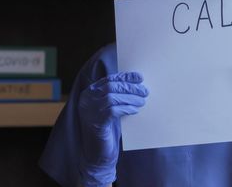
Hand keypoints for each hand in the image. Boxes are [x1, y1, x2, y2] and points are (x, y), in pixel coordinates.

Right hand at [77, 72, 148, 186]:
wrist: (98, 155)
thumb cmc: (107, 129)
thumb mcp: (110, 109)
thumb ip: (117, 96)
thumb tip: (137, 84)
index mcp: (89, 93)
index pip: (109, 79)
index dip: (125, 77)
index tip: (140, 77)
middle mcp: (86, 100)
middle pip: (111, 86)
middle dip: (130, 87)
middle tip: (145, 91)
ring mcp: (89, 111)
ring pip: (112, 97)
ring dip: (131, 98)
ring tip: (143, 101)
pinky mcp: (95, 123)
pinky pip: (113, 110)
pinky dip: (126, 108)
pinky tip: (135, 110)